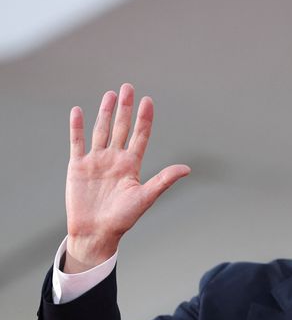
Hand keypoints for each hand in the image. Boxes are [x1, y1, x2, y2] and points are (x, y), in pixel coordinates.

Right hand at [64, 84, 190, 272]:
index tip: (148, 101)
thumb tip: (186, 169)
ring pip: (101, 130)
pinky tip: (79, 111)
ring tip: (111, 94)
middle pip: (121, 128)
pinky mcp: (78, 166)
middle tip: (129, 87)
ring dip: (105, 113)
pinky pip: (77, 142)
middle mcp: (115, 159)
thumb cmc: (123, 218)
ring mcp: (96, 160)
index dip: (144, 118)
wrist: (96, 232)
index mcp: (132, 165)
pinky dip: (77, 127)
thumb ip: (163, 180)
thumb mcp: (145, 197)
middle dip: (126, 108)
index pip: (140, 136)